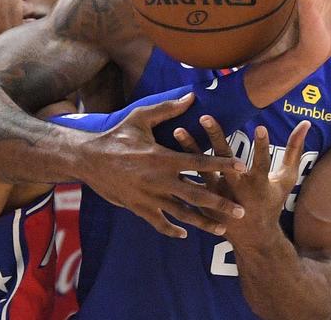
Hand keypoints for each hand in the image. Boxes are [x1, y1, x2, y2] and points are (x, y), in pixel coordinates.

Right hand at [79, 94, 246, 238]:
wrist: (88, 159)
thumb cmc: (115, 136)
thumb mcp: (139, 118)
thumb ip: (167, 109)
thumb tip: (191, 97)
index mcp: (162, 157)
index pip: (199, 161)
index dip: (222, 164)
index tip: (242, 167)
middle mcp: (159, 180)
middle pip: (197, 195)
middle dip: (221, 204)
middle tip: (241, 212)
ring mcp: (149, 197)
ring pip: (182, 214)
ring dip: (203, 223)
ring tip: (221, 229)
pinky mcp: (138, 208)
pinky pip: (159, 223)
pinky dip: (172, 230)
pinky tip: (184, 233)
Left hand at [174, 116, 309, 242]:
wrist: (253, 237)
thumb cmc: (272, 202)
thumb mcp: (286, 178)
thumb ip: (294, 150)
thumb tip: (307, 123)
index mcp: (258, 183)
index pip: (262, 162)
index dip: (263, 146)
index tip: (260, 127)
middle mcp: (236, 189)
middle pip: (224, 161)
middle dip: (215, 138)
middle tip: (204, 117)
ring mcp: (217, 194)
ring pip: (200, 169)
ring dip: (189, 149)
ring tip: (177, 129)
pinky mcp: (203, 200)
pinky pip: (188, 181)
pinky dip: (178, 167)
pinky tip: (165, 151)